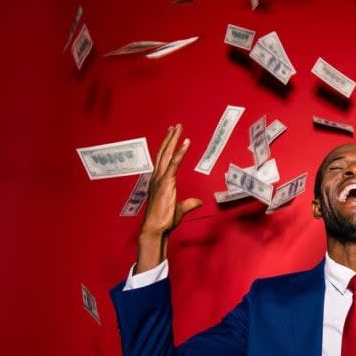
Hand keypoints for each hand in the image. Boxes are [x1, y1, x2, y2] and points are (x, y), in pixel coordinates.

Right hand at [136, 124, 202, 272]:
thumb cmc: (164, 221)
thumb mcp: (180, 209)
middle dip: (169, 138)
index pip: (163, 160)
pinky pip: (174, 164)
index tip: (171, 135)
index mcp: (159, 181)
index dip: (167, 147)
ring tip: (177, 128)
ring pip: (167, 154)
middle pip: (164, 153)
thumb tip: (198, 202)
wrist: (156, 228)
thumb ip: (189, 203)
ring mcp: (160, 179)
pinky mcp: (166, 183)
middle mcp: (157, 177)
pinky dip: (180, 152)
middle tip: (175, 126)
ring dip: (173, 140)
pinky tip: (185, 142)